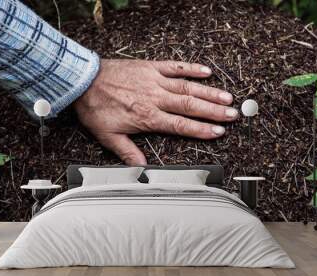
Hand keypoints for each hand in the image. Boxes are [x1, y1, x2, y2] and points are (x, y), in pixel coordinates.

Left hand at [74, 59, 238, 164]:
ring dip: (209, 93)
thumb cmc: (95, 107)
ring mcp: (154, 80)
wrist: (84, 81)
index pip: (180, 125)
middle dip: (213, 112)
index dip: (201, 129)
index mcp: (147, 116)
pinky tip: (206, 71)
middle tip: (232, 115)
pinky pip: (175, 66)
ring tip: (227, 98)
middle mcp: (155, 98)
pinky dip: (191, 68)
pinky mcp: (150, 67)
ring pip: (187, 87)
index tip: (218, 132)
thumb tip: (140, 168)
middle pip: (190, 106)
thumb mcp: (107, 135)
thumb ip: (127, 152)